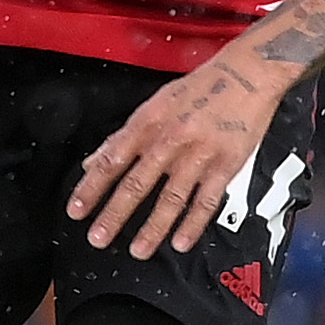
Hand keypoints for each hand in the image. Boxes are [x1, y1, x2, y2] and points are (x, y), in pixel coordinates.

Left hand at [65, 52, 285, 258]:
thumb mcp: (153, 104)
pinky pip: (207, 200)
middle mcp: (169, 140)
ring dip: (153, 228)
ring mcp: (199, 154)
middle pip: (137, 183)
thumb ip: (122, 137)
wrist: (248, 74)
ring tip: (138, 251)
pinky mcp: (227, 165)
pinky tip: (180, 243)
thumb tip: (92, 163)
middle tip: (97, 239)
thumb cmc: (197, 89)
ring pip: (171, 198)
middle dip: (115, 215)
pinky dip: (193, 224)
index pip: (111, 160)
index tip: (76, 210)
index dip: (91, 187)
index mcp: (147, 123)